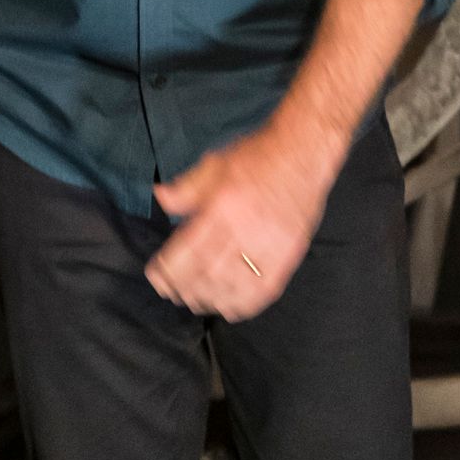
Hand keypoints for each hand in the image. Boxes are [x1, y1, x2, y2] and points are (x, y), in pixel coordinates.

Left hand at [147, 122, 331, 320]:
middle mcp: (245, 228)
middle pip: (208, 273)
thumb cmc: (257, 156)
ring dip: (209, 299)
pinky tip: (229, 306)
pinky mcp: (287, 256)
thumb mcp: (215, 163)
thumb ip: (186, 186)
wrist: (302, 152)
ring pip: (233, 287)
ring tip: (195, 300)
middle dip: (185, 288)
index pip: (189, 249)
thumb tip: (160, 198)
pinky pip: (263, 291)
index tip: (157, 276)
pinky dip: (243, 305)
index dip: (169, 269)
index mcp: (223, 204)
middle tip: (172, 292)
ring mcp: (269, 245)